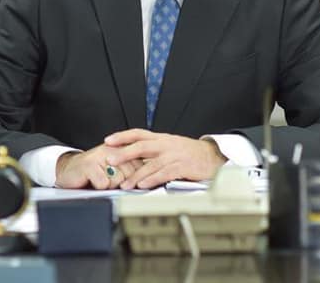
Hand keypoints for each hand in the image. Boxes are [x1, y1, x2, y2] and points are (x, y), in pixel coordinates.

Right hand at [54, 144, 142, 189]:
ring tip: (100, 179)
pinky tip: (91, 181)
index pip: (139, 167)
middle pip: (130, 175)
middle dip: (120, 183)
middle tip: (108, 179)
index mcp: (121, 148)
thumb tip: (149, 179)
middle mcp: (112, 149)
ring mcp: (100, 156)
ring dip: (109, 186)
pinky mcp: (89, 165)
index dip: (133, 179)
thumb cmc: (94, 171)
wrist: (69, 170)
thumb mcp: (115, 167)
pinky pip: (103, 184)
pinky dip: (98, 187)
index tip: (127, 181)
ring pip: (118, 181)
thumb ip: (131, 169)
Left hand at [104, 129, 226, 189]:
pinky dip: (152, 179)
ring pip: (151, 163)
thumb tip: (131, 157)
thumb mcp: (169, 146)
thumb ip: (152, 150)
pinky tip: (143, 185)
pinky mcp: (182, 167)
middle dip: (124, 153)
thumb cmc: (189, 153)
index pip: (138, 133)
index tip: (107, 141)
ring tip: (125, 184)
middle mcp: (166, 144)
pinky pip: (164, 173)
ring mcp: (174, 155)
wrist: (212, 156)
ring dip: (136, 174)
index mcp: (161, 138)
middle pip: (141, 146)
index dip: (122, 136)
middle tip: (110, 160)